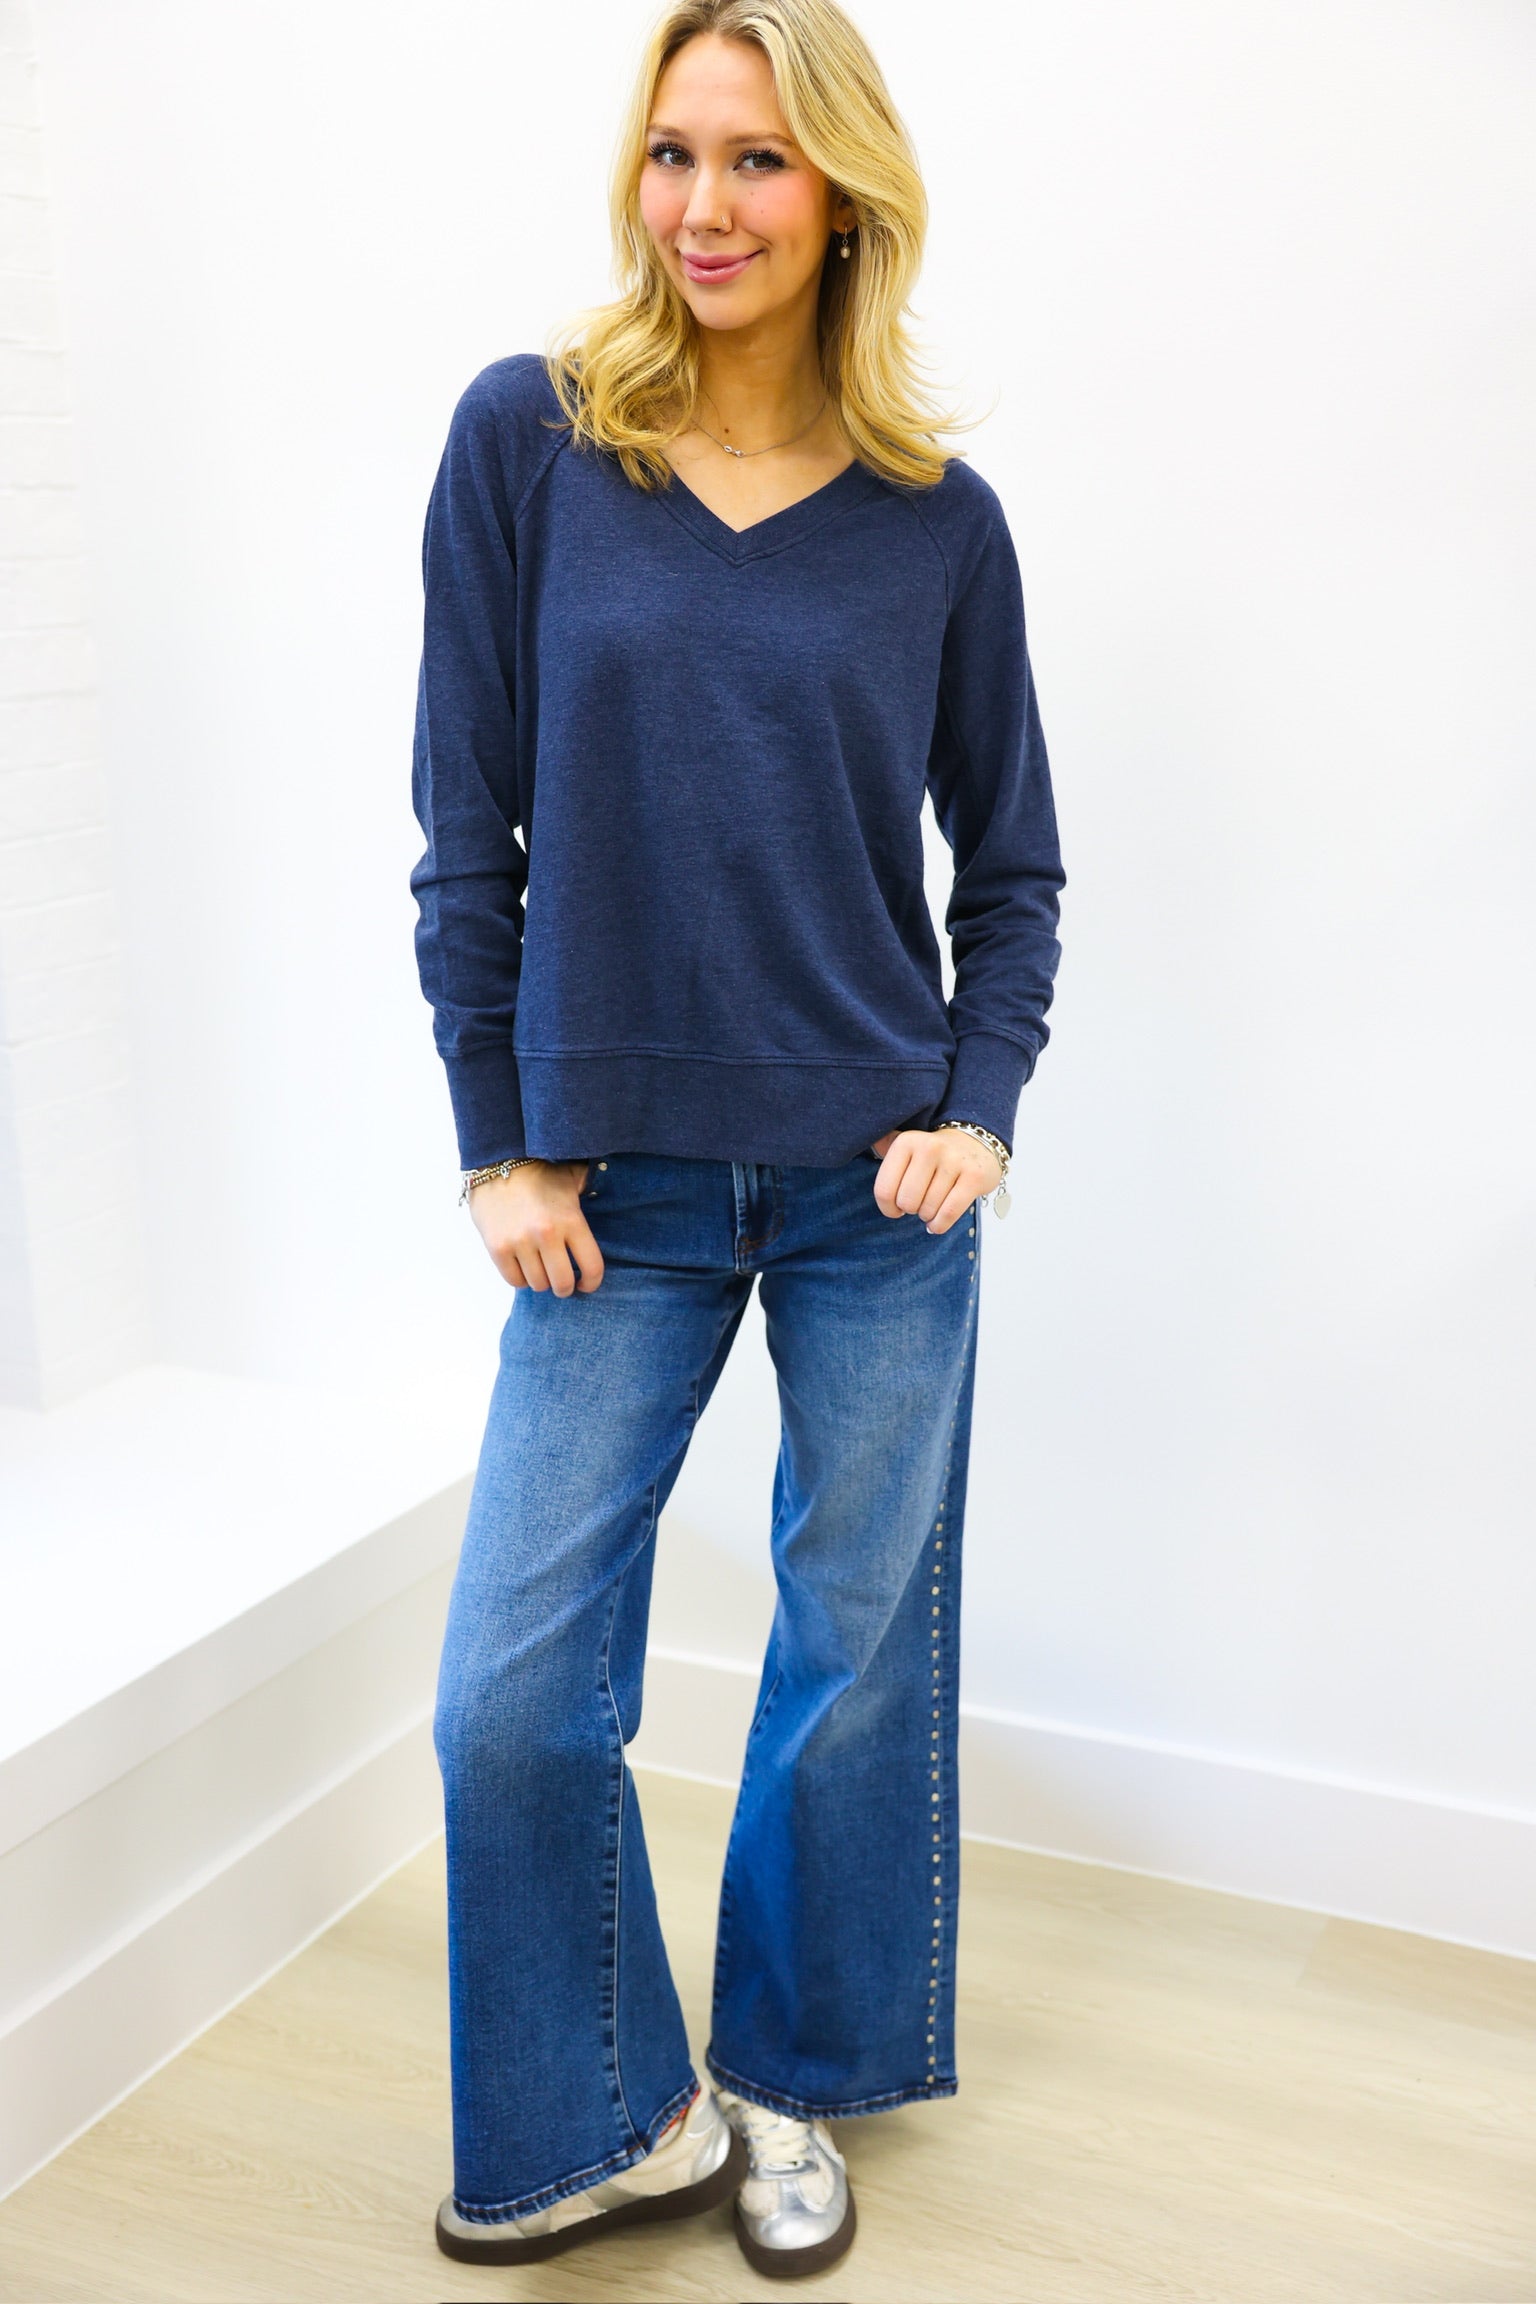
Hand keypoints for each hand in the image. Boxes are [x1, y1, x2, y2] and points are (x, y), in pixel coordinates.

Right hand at [467, 1159, 603, 1295]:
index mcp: (571, 1220)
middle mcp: (547, 1234)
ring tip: (541, 1269)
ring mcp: (520, 1242)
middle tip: (563, 1282)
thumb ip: (592, 1189)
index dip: (592, 1282)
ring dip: (542, 1281)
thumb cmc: (539, 1174)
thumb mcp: (572, 1179)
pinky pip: (514, 1280)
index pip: (592, 1266)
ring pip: (538, 1284)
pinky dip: (520, 1278)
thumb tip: (620, 1190)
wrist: (496, 1164)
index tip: (586, 1284)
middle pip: (562, 1283)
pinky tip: (523, 1266)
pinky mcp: (497, 1248)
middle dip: (565, 1287)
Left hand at [869, 1128, 1002, 1233]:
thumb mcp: (908, 1145)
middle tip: (919, 1203)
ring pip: (928, 1210)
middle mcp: (929, 1148)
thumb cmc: (935, 1153)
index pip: (884, 1190)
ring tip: (932, 1206)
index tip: (895, 1208)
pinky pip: (949, 1213)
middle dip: (910, 1210)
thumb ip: (884, 1145)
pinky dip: (940, 1225)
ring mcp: (954, 1161)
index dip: (888, 1208)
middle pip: (906, 1202)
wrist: (977, 1142)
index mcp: (907, 1142)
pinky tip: (938, 1222)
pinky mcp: (974, 1177)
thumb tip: (873, 1146)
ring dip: (927, 1216)